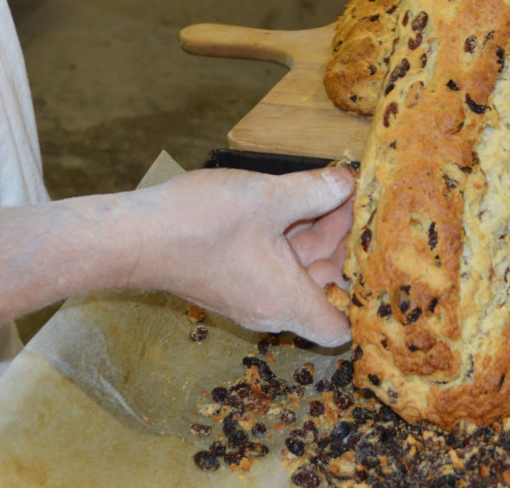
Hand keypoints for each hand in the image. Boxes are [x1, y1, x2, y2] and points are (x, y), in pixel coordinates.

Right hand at [129, 167, 354, 346]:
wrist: (132, 236)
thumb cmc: (198, 225)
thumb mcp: (269, 198)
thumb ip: (314, 191)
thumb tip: (347, 181)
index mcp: (287, 301)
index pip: (340, 328)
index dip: (363, 301)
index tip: (376, 260)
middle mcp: (272, 306)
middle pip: (326, 288)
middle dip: (347, 249)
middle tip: (364, 207)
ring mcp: (251, 292)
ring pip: (301, 268)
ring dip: (321, 234)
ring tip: (340, 192)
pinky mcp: (235, 275)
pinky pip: (277, 260)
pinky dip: (294, 234)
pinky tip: (304, 196)